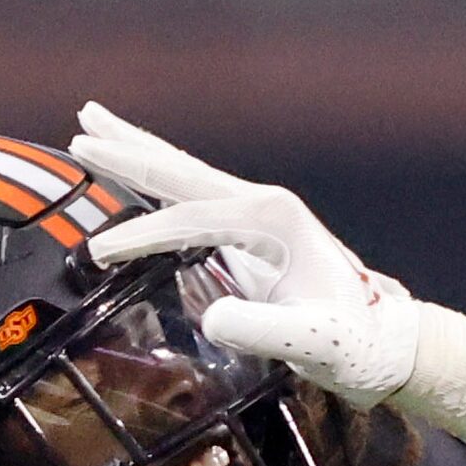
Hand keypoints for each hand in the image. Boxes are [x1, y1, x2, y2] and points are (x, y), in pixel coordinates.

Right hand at [71, 102, 419, 406]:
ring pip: (187, 174)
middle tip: (80, 128)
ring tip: (93, 121)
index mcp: (272, 220)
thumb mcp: (310, 342)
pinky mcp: (256, 230)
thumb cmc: (352, 344)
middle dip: (130, 152)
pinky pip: (196, 196)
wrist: (386, 343)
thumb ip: (263, 330)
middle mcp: (264, 204)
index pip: (188, 221)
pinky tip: (137, 170)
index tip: (97, 253)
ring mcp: (261, 213)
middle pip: (183, 171)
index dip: (141, 236)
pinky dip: (161, 179)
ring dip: (140, 150)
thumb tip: (212, 317)